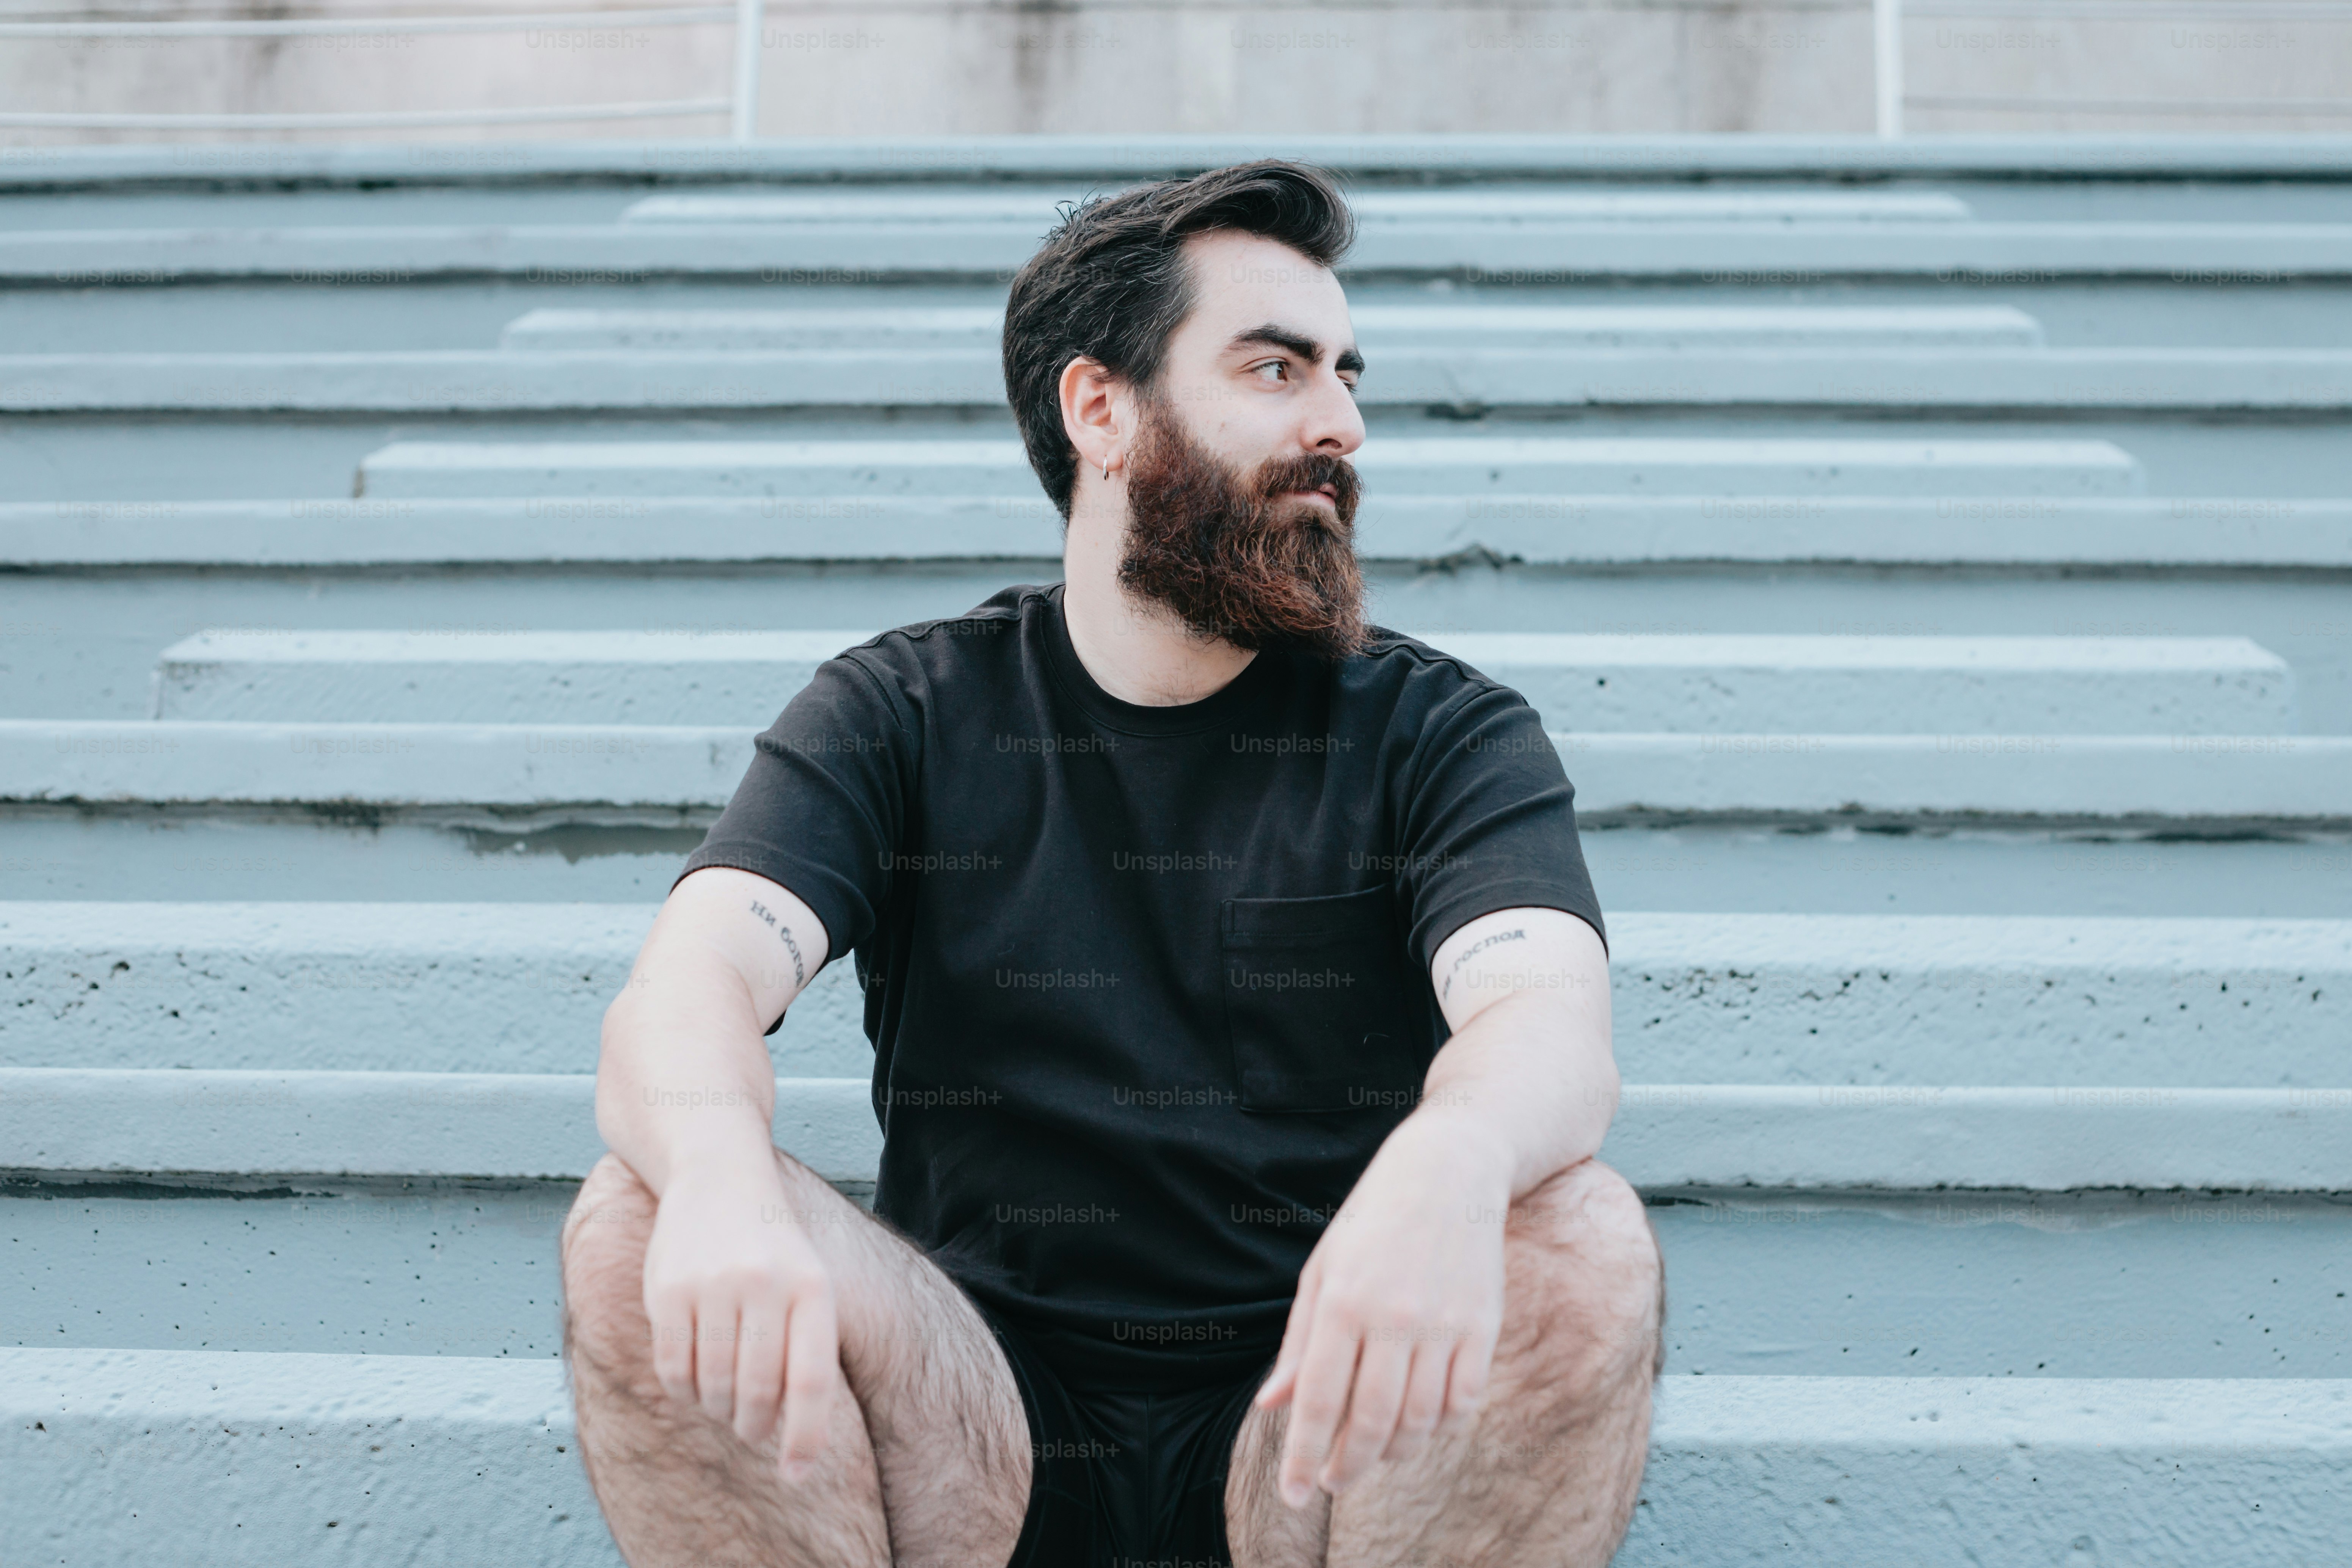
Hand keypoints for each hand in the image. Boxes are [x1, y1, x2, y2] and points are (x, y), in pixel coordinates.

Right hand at [640, 1153, 839, 1478]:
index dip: (805, 1439)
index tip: (795, 1475)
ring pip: (713, 1387)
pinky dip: (684, 1390)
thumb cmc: (772, 1246)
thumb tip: (793, 1435)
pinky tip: (694, 1382)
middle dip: (755, 1426)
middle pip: (758, 1394)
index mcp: (812, 1289)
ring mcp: (713, 1285)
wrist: (719, 1174)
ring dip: (718, 1409)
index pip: (811, 1383)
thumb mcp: (808, 1283)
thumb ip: (805, 1348)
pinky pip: (674, 1370)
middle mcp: (765, 1285)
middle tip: (752, 1430)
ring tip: (724, 1399)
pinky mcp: (668, 1289)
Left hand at [1254, 1113, 1510, 1506]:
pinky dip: (1440, 1426)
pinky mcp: (1482, 1325)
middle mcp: (1393, 1317)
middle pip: (1370, 1422)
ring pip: (1420, 1420)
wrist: (1448, 1171)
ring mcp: (1443, 1323)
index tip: (1295, 1496)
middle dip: (1347, 1468)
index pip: (1320, 1401)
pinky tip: (1419, 1425)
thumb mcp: (1321, 1270)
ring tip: (1372, 1454)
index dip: (1304, 1457)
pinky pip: (1463, 1400)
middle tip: (1332, 1486)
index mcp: (1343, 1302)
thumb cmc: (1372, 1221)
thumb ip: (1299, 1343)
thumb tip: (1272, 1407)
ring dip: (1393, 1451)